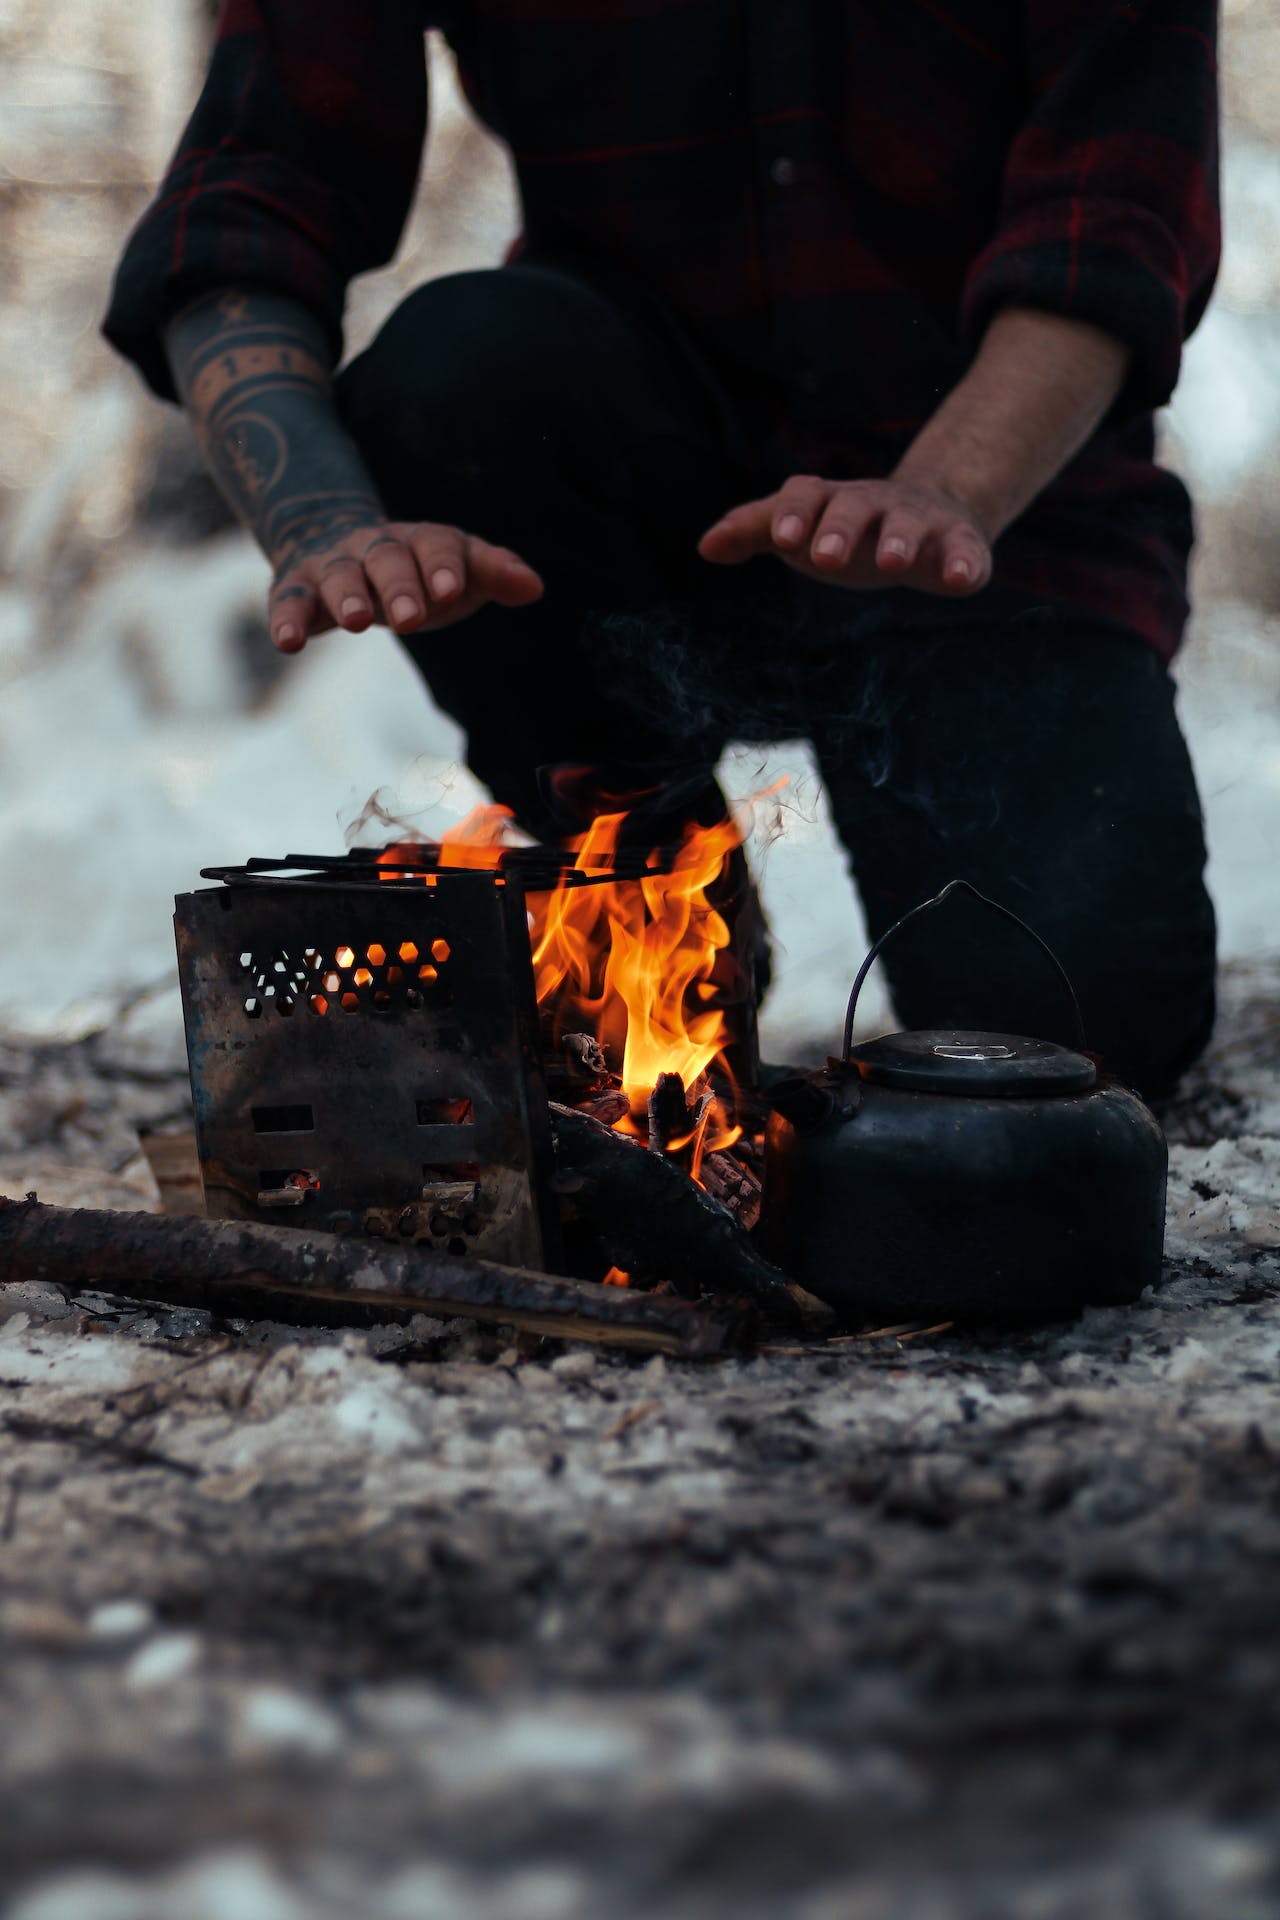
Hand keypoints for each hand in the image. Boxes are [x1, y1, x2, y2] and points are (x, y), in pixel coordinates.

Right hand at [268, 519, 543, 652]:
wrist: (343, 545)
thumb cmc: (418, 572)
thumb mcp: (457, 570)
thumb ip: (492, 573)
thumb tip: (535, 587)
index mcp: (420, 540)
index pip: (437, 545)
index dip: (444, 566)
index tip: (452, 591)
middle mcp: (375, 547)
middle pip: (387, 560)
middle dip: (400, 586)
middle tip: (412, 618)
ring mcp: (334, 566)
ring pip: (339, 575)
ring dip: (347, 596)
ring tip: (357, 622)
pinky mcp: (298, 589)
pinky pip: (291, 601)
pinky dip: (287, 619)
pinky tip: (288, 643)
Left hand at [697, 475, 992, 595]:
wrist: (929, 514)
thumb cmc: (848, 528)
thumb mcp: (800, 526)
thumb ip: (754, 531)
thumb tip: (705, 546)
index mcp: (830, 500)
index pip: (805, 494)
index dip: (792, 515)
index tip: (782, 542)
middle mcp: (873, 503)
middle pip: (853, 506)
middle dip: (839, 529)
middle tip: (826, 559)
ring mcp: (918, 521)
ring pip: (908, 523)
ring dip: (899, 540)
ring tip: (893, 563)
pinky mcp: (958, 544)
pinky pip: (964, 550)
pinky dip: (964, 562)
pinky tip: (960, 579)